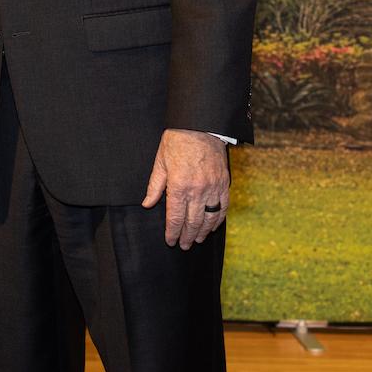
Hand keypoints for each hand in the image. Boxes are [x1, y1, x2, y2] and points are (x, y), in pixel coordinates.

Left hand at [140, 129, 230, 248]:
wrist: (201, 125)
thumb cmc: (177, 141)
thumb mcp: (160, 162)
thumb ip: (154, 186)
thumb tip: (147, 204)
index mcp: (179, 186)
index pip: (175, 218)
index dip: (173, 232)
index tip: (170, 241)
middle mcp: (197, 190)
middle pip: (192, 222)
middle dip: (187, 236)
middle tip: (184, 246)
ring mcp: (213, 188)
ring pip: (209, 218)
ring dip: (203, 232)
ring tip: (197, 239)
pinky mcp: (224, 184)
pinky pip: (222, 207)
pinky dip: (218, 220)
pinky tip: (212, 226)